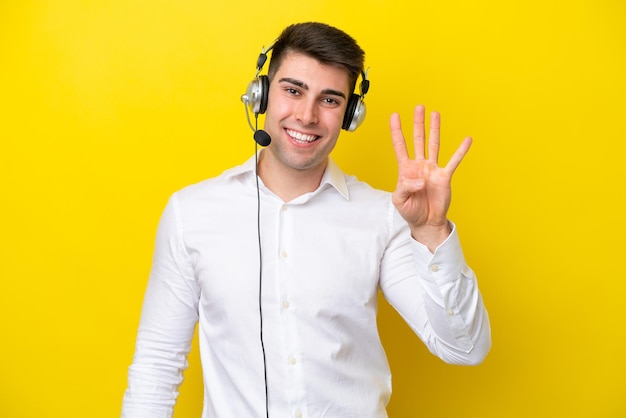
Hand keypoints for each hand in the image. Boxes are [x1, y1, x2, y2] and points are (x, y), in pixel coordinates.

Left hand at [390, 105, 471, 249]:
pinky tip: (467, 140)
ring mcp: (432, 169)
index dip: (396, 131)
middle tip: (419, 107)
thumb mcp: (399, 200)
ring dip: (435, 129)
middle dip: (417, 123)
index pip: (400, 145)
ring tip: (435, 114)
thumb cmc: (411, 211)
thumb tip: (419, 179)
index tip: (395, 116)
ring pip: (434, 144)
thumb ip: (405, 187)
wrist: (426, 222)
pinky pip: (454, 161)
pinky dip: (461, 150)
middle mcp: (419, 165)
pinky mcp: (444, 176)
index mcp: (405, 169)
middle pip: (418, 139)